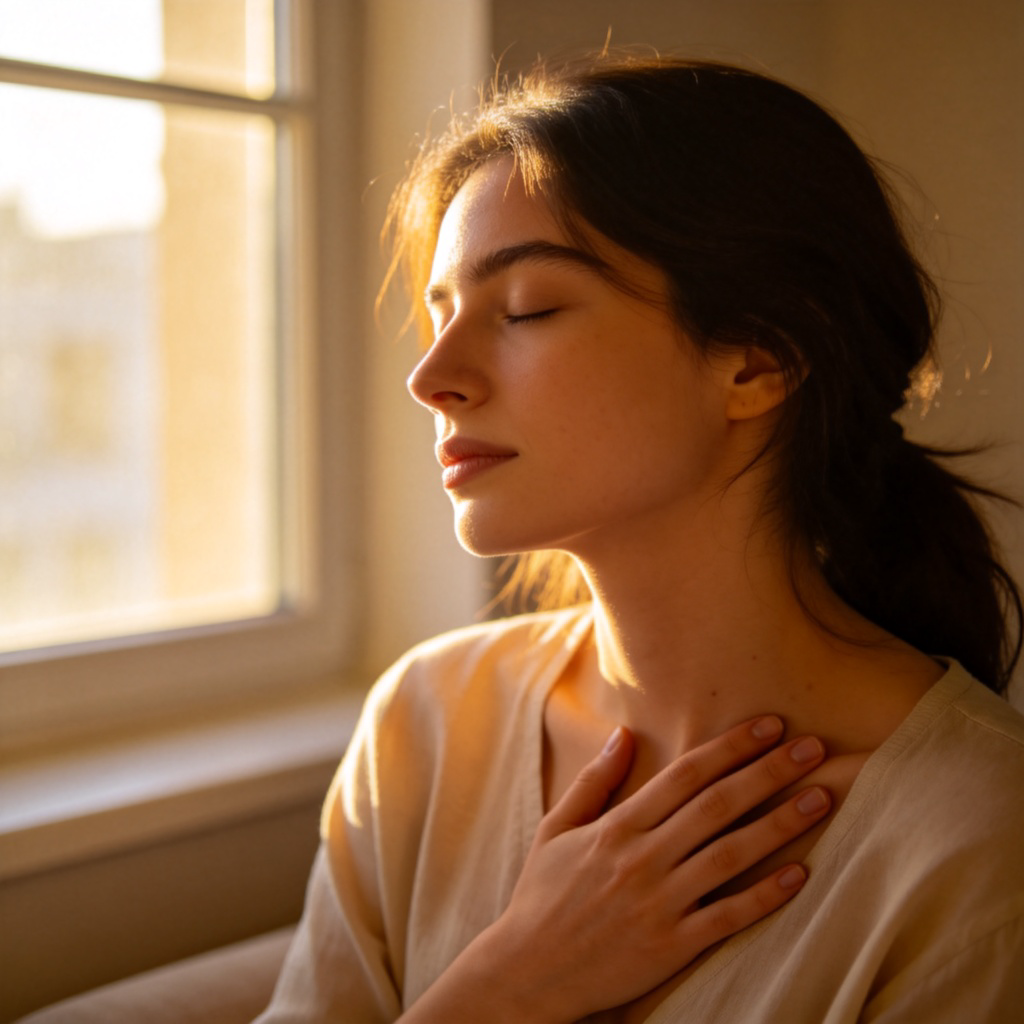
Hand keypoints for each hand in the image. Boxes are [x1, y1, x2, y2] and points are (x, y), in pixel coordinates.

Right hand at [475, 716, 829, 1021]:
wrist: (528, 972)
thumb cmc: (541, 896)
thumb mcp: (556, 828)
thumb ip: (594, 781)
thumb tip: (623, 733)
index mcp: (618, 826)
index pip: (685, 774)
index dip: (731, 746)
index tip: (769, 726)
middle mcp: (643, 857)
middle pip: (718, 805)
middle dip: (769, 772)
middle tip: (814, 748)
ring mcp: (660, 902)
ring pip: (731, 854)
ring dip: (780, 824)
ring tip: (821, 799)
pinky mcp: (672, 945)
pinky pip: (728, 916)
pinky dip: (765, 895)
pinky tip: (800, 875)